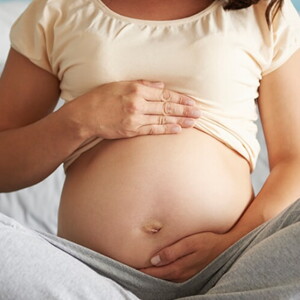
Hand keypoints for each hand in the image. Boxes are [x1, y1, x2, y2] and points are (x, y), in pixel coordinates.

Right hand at [70, 80, 200, 138]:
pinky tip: (178, 130)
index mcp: (136, 90)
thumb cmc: (100, 98)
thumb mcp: (120, 84)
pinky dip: (167, 130)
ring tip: (194, 122)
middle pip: (167, 107)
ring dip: (181, 121)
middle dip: (185, 110)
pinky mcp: (132, 130)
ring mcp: (135, 118)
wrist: (85, 116)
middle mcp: (138, 103)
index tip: (192, 102)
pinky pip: (153, 130)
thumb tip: (161, 86)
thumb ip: (142, 84)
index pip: (164, 94)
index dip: (180, 99)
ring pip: (163, 119)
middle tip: (199, 113)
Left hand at [139, 231, 233, 282]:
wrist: (227, 247)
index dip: (143, 271)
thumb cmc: (208, 241)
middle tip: (132, 271)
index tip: (131, 269)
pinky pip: (173, 277)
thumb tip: (155, 260)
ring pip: (166, 278)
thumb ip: (172, 251)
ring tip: (143, 271)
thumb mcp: (191, 243)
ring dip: (154, 275)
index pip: (156, 272)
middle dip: (146, 274)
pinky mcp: (191, 273)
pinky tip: (161, 271)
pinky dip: (164, 275)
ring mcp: (187, 275)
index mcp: (179, 267)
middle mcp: (182, 274)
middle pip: (159, 277)